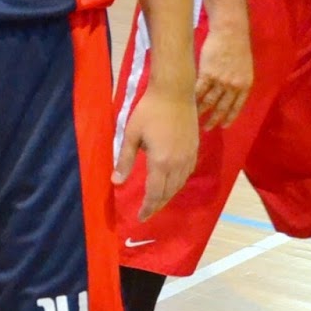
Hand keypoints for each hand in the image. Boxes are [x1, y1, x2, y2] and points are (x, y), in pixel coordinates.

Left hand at [113, 85, 198, 220]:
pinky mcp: (195, 149)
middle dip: (157, 205)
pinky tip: (171, 183)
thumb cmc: (148, 111)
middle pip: (168, 193)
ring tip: (156, 201)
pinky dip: (178, 184)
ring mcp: (189, 157)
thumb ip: (124, 160)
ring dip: (168, 196)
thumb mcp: (131, 135)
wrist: (175, 92)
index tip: (140, 217)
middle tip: (147, 213)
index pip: (154, 193)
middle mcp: (178, 164)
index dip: (148, 207)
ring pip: (179, 185)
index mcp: (161, 162)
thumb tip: (116, 181)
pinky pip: (187, 174)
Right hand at [195, 19, 252, 128]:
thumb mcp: (244, 67)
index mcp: (245, 85)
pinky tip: (188, 103)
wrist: (230, 32)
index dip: (229, 117)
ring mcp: (220, 81)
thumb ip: (238, 82)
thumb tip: (229, 93)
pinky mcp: (207, 74)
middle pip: (222, 107)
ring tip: (195, 117)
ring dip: (201, 111)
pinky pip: (199, 91)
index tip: (223, 126)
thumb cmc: (238, 47)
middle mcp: (233, 86)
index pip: (236, 107)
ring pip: (209, 101)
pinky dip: (193, 99)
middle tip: (207, 128)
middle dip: (214, 119)